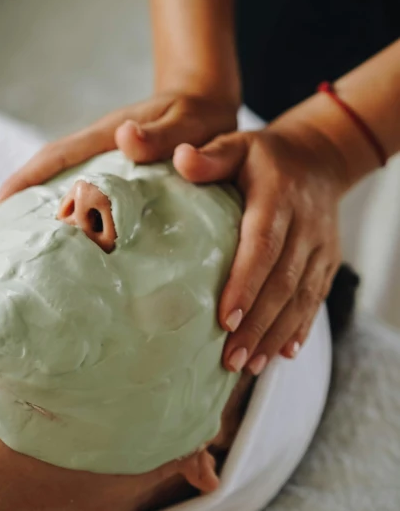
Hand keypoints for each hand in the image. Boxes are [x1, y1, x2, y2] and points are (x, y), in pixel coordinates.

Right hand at [0, 91, 237, 215]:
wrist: (205, 101)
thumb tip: (123, 138)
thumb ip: (160, 135)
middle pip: (39, 173)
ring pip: (52, 182)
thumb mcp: (187, 123)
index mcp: (104, 135)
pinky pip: (73, 189)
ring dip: (26, 209)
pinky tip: (50, 238)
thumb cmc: (198, 116)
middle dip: (8, 203)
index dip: (19, 185)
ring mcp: (99, 157)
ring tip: (3, 246)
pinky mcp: (108, 170)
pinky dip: (54, 210)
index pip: (52, 159)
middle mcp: (94, 146)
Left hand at [173, 117, 347, 373]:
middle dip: (258, 323)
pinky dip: (300, 327)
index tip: (226, 318)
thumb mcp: (237, 145)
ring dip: (276, 333)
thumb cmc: (263, 156)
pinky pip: (316, 298)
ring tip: (248, 365)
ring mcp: (321, 246)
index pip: (263, 245)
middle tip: (231, 358)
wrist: (319, 158)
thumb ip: (210, 156)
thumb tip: (180, 158)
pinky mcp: (328, 261)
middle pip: (283, 281)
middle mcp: (305, 224)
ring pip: (301, 296)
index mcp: (278, 196)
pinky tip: (283, 354)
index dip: (246, 283)